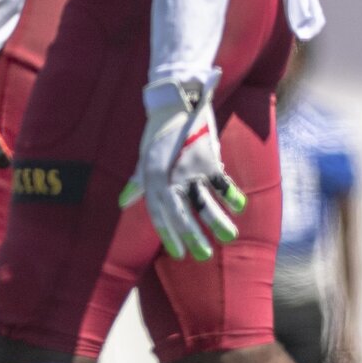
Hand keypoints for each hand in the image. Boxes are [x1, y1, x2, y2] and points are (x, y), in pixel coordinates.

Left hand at [119, 75, 245, 260]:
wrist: (174, 106)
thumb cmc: (158, 135)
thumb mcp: (143, 159)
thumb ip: (137, 182)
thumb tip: (123, 202)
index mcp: (152, 179)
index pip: (159, 213)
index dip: (168, 234)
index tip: (178, 253)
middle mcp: (169, 177)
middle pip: (181, 212)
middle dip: (192, 235)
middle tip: (202, 256)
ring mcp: (190, 169)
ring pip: (204, 201)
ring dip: (216, 221)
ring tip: (227, 237)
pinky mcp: (208, 159)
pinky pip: (221, 182)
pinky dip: (231, 195)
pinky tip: (239, 209)